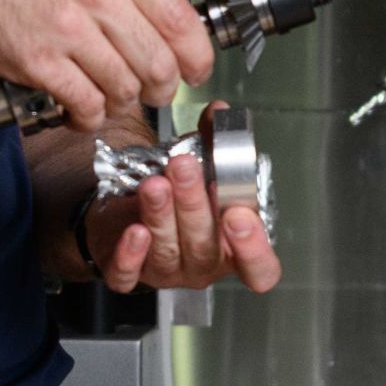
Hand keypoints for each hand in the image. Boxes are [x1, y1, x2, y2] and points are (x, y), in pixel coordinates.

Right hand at [0, 0, 210, 129]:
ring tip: (108, 95)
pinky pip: (85, 103)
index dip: (197, 56)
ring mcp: (67, 27)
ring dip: (121, 101)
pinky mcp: (37, 61)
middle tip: (153, 91)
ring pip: (124, 87)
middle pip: (159, 62)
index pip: (181, 19)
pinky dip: (88, 115)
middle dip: (161, 87)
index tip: (196, 70)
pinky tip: (81, 108)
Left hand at [83, 144, 279, 293]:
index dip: (254, 249)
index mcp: (235, 248)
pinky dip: (130, 254)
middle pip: (205, 249)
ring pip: (167, 254)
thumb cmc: (177, 195)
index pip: (260, 269)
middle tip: (185, 167)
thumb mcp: (203, 169)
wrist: (126, 212)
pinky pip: (128, 275)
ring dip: (161, 216)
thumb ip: (215, 142)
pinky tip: (133, 230)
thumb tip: (219, 110)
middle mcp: (204, 266)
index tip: (241, 215)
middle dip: (195, 206)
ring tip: (155, 183)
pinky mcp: (127, 275)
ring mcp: (167, 274)